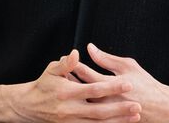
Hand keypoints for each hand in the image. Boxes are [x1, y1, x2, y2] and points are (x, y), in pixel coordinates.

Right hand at [5, 48, 141, 121]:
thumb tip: (76, 53)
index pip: (94, 90)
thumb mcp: (51, 70)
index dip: (112, 87)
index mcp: (68, 92)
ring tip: (135, 117)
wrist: (30, 106)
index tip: (128, 83)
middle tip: (138, 106)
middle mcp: (71, 109)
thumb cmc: (44, 85)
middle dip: (120, 109)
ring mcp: (72, 122)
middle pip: (100, 111)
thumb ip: (65, 63)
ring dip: (118, 121)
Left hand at [71, 44, 168, 122]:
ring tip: (63, 85)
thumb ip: (106, 59)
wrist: (159, 107)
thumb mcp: (127, 66)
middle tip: (59, 72)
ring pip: (82, 102)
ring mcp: (107, 112)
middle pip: (81, 90)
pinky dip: (81, 105)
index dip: (74, 65)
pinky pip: (89, 113)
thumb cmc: (144, 82)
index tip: (65, 57)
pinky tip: (76, 98)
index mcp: (111, 85)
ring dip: (73, 93)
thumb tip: (90, 48)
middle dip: (69, 80)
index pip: (86, 74)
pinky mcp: (108, 119)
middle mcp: (107, 100)